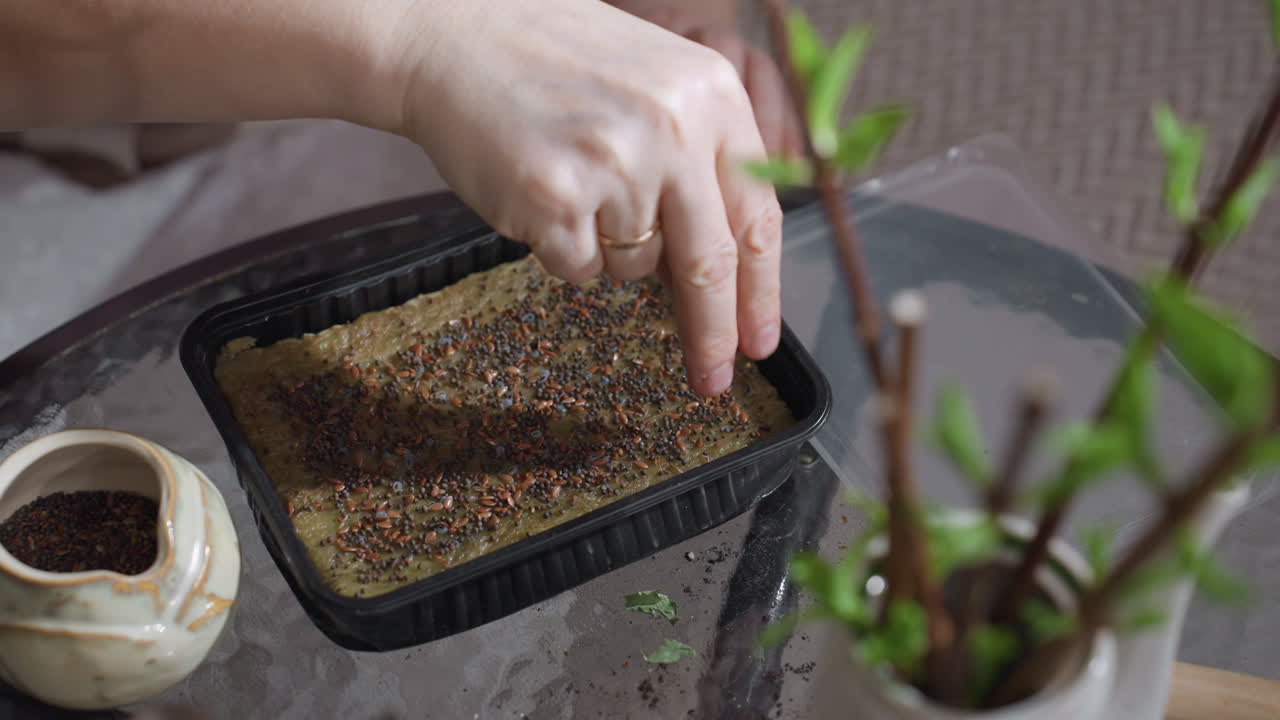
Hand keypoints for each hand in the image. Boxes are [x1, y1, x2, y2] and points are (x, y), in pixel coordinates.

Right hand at [393, 0, 783, 395]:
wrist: (449, 32)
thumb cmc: (551, 61)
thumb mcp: (653, 86)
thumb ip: (697, 161)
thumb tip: (717, 271)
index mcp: (712, 94)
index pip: (757, 215)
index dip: (761, 289)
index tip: (759, 340)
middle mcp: (673, 129)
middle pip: (708, 263)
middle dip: (711, 331)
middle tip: (713, 377)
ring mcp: (614, 167)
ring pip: (636, 265)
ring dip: (610, 250)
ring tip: (574, 183)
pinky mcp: (555, 200)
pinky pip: (580, 267)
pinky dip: (563, 248)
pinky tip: (540, 192)